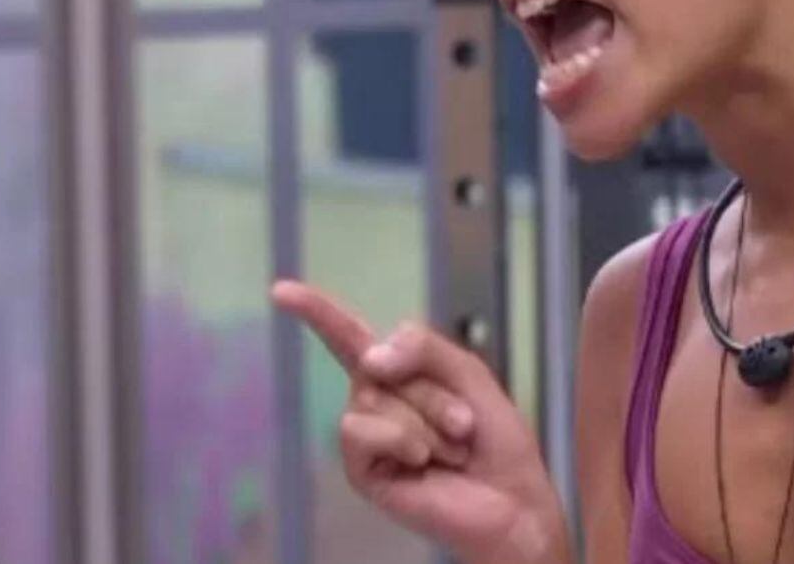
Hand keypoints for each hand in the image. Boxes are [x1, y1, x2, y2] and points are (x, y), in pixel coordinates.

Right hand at [272, 280, 569, 563]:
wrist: (512, 502)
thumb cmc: (495, 440)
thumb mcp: (468, 372)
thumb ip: (421, 347)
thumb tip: (368, 359)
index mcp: (396, 371)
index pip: (348, 334)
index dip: (315, 310)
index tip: (280, 291)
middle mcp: (372, 397)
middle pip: (379, 363)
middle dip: (434, 391)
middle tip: (464, 425)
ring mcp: (364, 434)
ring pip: (374, 397)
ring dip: (427, 421)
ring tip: (451, 450)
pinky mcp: (360, 468)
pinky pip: (362, 430)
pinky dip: (402, 440)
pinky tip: (422, 464)